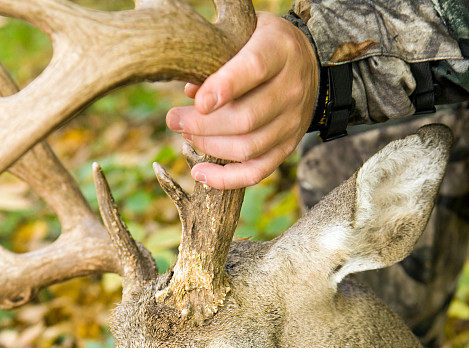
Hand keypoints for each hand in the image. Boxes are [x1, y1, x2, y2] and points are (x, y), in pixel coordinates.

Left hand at [166, 12, 318, 188]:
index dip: (224, 87)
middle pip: (246, 118)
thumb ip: (217, 55)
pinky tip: (200, 173)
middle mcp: (291, 90)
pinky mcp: (287, 147)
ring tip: (186, 135)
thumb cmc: (263, 45)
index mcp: (281, 51)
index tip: (198, 102)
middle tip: (174, 120)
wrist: (308, 66)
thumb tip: (190, 92)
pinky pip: (256, 172)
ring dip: (209, 146)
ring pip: (247, 148)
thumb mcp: (244, 33)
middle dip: (203, 124)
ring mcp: (292, 123)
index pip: (255, 69)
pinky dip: (225, 179)